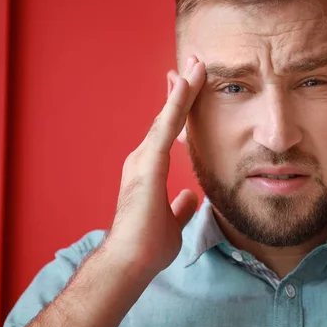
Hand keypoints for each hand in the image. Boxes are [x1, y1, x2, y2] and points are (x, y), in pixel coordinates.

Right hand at [104, 56, 205, 276]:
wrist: (129, 263)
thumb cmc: (146, 246)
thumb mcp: (172, 223)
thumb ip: (180, 207)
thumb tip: (189, 198)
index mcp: (148, 171)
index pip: (167, 133)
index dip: (179, 110)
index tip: (188, 88)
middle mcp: (143, 159)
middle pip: (166, 118)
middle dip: (181, 90)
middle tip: (194, 63)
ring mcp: (143, 159)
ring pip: (167, 116)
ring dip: (183, 89)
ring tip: (197, 63)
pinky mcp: (148, 164)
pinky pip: (167, 127)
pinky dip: (178, 103)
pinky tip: (188, 82)